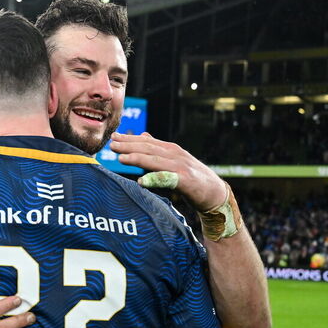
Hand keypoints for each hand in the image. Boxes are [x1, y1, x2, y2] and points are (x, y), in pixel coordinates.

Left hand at [109, 132, 227, 210]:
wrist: (215, 192)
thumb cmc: (192, 177)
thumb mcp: (174, 159)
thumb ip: (159, 150)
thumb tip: (143, 135)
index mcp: (171, 150)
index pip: (147, 141)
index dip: (130, 139)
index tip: (114, 136)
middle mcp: (175, 155)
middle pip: (149, 149)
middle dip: (129, 145)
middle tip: (112, 144)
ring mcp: (181, 167)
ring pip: (155, 161)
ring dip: (138, 158)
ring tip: (121, 158)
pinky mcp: (186, 181)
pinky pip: (167, 180)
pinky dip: (154, 179)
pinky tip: (141, 181)